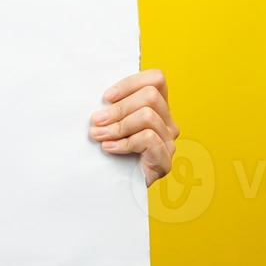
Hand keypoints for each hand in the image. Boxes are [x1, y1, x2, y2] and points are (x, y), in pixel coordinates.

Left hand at [88, 68, 178, 186]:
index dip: (130, 83)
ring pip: (148, 116)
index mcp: (157, 107)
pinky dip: (124, 142)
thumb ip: (111, 106)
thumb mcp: (109, 121)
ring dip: (118, 126)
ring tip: (99, 136)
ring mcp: (169, 141)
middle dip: (118, 108)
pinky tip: (109, 148)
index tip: (106, 97)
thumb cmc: (108, 148)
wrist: (112, 186)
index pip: (157, 79)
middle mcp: (167, 122)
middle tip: (96, 121)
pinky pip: (148, 139)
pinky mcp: (165, 159)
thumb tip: (98, 97)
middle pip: (150, 96)